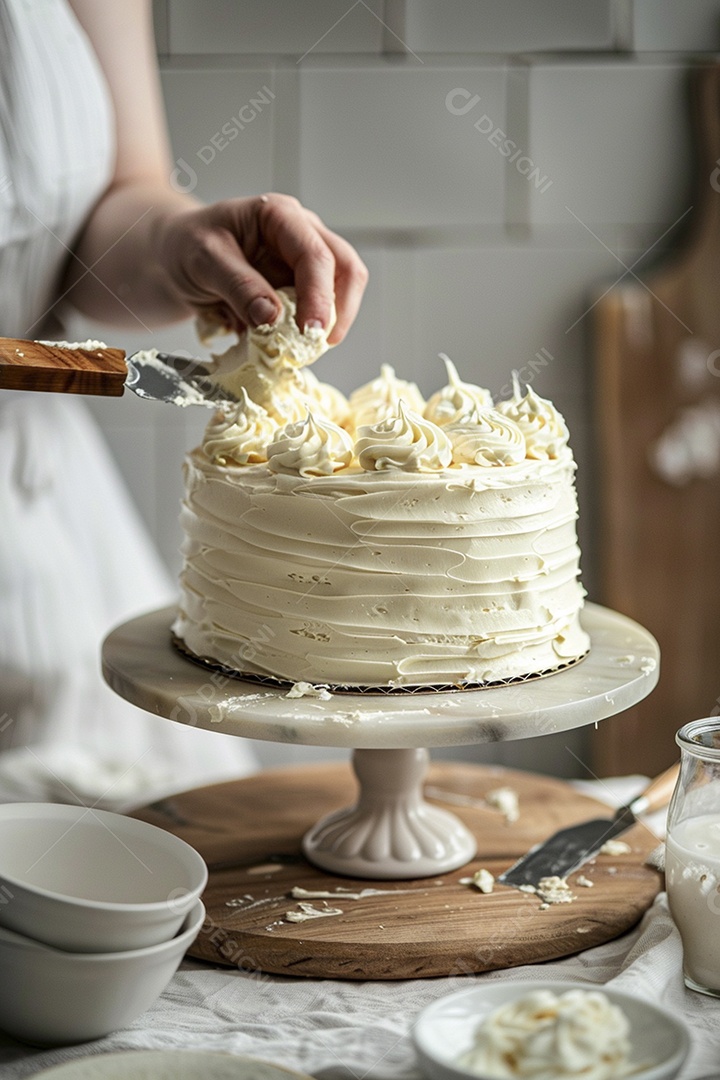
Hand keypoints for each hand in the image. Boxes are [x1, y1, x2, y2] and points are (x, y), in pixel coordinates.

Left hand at [155, 193, 367, 343]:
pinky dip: (303, 335)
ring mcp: (303, 265)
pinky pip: (314, 315)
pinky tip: (280, 347)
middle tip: (316, 346)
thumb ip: (239, 285)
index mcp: (280, 216)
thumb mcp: (203, 259)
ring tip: (296, 350)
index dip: (320, 296)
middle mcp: (302, 236)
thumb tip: (272, 317)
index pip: (316, 255)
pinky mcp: (298, 292)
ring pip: (339, 295)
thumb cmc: (186, 245)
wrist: (173, 257)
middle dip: (337, 311)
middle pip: (345, 270)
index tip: (310, 332)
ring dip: (324, 326)